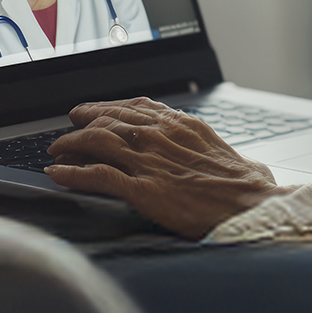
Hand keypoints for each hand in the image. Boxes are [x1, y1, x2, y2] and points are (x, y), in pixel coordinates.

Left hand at [43, 99, 280, 236]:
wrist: (255, 206)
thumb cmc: (248, 185)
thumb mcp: (225, 150)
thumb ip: (204, 143)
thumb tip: (205, 146)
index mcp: (180, 125)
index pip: (134, 106)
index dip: (108, 107)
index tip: (95, 111)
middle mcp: (160, 136)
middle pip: (108, 120)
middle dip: (83, 122)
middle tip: (69, 127)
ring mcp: (149, 162)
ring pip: (96, 142)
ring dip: (70, 145)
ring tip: (56, 150)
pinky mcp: (142, 190)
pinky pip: (97, 176)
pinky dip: (72, 174)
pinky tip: (57, 174)